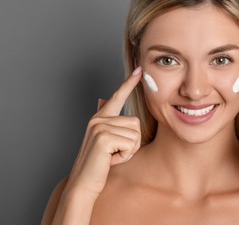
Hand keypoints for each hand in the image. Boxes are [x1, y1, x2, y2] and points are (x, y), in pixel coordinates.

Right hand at [64, 67, 142, 199]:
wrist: (84, 183)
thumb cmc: (99, 163)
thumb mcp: (105, 139)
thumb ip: (107, 120)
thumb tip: (103, 99)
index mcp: (100, 117)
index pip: (118, 96)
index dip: (129, 83)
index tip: (139, 69)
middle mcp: (99, 119)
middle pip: (136, 122)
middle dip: (132, 142)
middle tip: (115, 153)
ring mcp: (100, 126)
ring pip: (135, 133)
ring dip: (129, 150)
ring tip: (112, 156)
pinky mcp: (103, 137)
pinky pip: (130, 144)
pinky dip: (125, 156)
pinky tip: (110, 159)